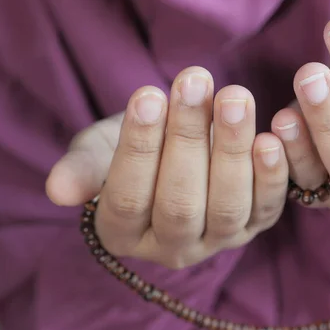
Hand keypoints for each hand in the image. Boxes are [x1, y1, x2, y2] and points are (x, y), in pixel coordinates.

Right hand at [46, 67, 288, 268]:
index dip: (138, 149)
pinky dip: (272, 176)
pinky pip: (268, 208)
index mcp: (123, 233)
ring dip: (232, 149)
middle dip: (187, 139)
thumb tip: (57, 191)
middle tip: (193, 82)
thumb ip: (82, 168)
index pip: (127, 199)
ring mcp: (217, 239)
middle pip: (179, 203)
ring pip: (226, 206)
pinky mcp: (256, 224)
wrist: (177, 145)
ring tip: (234, 97)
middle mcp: (172, 246)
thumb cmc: (135, 144)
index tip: (148, 96)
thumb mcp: (99, 150)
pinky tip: (270, 139)